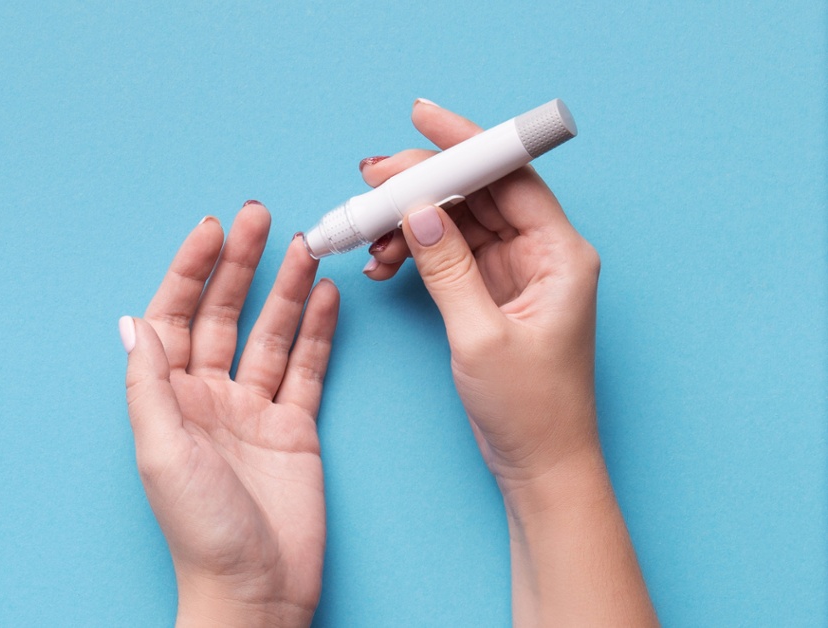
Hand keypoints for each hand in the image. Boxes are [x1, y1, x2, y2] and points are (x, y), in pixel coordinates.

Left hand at [120, 203, 337, 627]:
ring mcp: (253, 411)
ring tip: (305, 245)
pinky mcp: (294, 429)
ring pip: (269, 334)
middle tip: (259, 215)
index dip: (190, 270)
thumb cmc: (199, 531)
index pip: (175, 316)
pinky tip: (326, 296)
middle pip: (222, 314)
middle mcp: (208, 397)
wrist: (254, 589)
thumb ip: (150, 384)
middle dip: (239, 265)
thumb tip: (134, 322)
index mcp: (169, 399)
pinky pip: (307, 368)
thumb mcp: (161, 451)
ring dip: (285, 289)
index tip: (212, 229)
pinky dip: (318, 331)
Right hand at [361, 99, 655, 625]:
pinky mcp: (493, 292)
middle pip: (478, 192)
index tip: (421, 120)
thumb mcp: (481, 336)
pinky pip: (448, 253)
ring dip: (409, 220)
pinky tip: (383, 263)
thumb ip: (449, 268)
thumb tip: (418, 212)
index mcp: (561, 255)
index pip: (510, 176)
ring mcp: (517, 273)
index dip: (464, 143)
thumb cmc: (531, 409)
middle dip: (421, 181)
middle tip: (370, 179)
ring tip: (367, 234)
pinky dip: (413, 251)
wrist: (540, 465)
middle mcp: (543, 254)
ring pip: (456, 220)